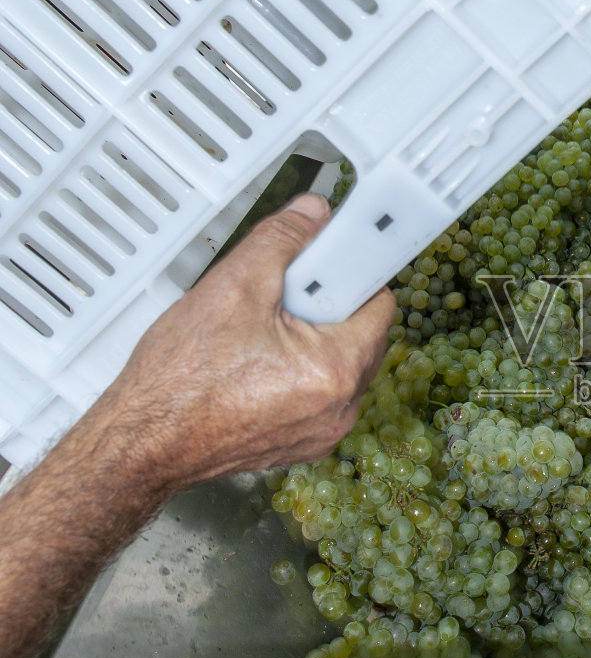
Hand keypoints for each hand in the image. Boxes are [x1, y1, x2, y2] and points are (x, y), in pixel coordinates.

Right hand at [104, 195, 394, 485]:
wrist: (143, 441)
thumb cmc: (180, 378)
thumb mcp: (232, 285)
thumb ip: (282, 240)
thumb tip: (313, 214)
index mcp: (335, 369)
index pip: (379, 303)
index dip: (351, 274)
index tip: (324, 263)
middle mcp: (340, 408)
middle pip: (362, 335)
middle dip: (328, 308)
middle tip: (280, 299)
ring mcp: (322, 431)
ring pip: (338, 365)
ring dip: (312, 339)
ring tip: (260, 334)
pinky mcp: (302, 444)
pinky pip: (318, 396)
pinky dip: (297, 374)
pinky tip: (254, 364)